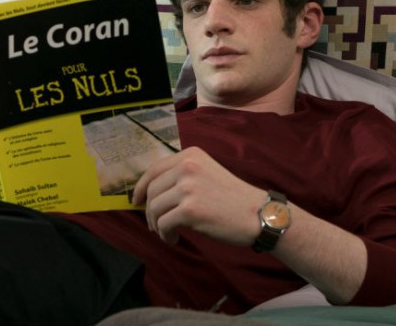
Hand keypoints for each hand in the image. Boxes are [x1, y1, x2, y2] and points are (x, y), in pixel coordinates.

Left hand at [132, 146, 264, 245]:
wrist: (258, 214)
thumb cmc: (232, 199)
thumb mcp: (206, 173)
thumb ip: (181, 176)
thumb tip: (149, 192)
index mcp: (190, 156)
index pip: (153, 169)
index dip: (140, 187)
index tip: (136, 201)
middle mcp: (187, 167)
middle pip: (151, 190)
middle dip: (149, 211)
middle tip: (156, 225)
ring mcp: (188, 187)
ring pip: (154, 208)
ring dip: (157, 225)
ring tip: (168, 233)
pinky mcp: (190, 209)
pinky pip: (163, 224)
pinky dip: (165, 235)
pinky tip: (174, 238)